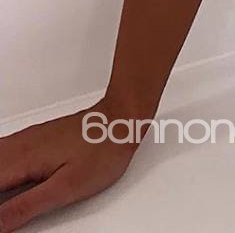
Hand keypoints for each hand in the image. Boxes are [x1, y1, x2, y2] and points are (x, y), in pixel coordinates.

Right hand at [0, 95, 144, 230]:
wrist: (120, 120)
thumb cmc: (101, 151)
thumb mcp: (63, 189)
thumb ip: (25, 207)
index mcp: (22, 160)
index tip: (1, 216)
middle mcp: (21, 145)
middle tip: (4, 211)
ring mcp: (28, 139)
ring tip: (6, 198)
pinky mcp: (36, 138)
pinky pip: (4, 151)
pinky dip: (1, 167)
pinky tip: (7, 178)